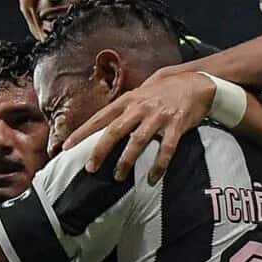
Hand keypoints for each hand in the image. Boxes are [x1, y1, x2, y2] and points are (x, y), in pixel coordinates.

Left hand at [64, 69, 214, 181]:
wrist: (195, 83)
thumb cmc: (164, 91)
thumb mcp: (140, 93)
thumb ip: (122, 108)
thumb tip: (102, 124)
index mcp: (128, 100)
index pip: (100, 117)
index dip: (82, 132)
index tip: (66, 146)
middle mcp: (140, 107)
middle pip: (114, 130)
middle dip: (100, 150)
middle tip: (90, 168)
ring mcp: (158, 116)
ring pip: (138, 141)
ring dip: (127, 161)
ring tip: (118, 177)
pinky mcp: (176, 125)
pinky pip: (166, 149)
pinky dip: (159, 165)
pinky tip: (151, 178)